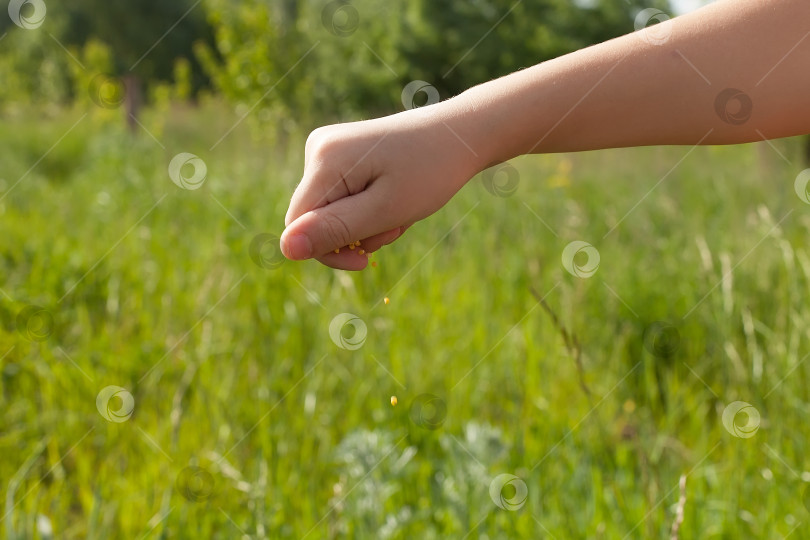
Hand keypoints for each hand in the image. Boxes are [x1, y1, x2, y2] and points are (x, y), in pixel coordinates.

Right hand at [281, 104, 485, 269]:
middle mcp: (317, 148)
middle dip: (353, 235)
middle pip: (314, 219)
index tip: (367, 260)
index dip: (327, 252)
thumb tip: (285, 249)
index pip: (298, 226)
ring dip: (365, 224)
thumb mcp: (384, 211)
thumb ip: (335, 230)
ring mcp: (327, 149)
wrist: (458, 135)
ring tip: (400, 213)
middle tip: (394, 229)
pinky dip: (367, 209)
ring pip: (330, 212)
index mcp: (324, 160)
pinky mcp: (340, 154)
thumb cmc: (429, 172)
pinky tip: (393, 200)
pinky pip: (341, 198)